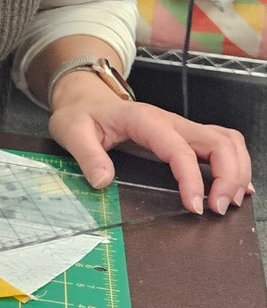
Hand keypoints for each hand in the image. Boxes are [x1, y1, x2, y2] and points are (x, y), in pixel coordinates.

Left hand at [48, 71, 252, 214]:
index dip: (193, 179)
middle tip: (219, 208)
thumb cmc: (80, 114)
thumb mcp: (71, 132)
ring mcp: (180, 128)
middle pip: (218, 142)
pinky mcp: (184, 135)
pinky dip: (235, 163)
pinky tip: (237, 185)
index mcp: (145, 121)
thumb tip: (103, 181)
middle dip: (229, 176)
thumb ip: (87, 155)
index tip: (195, 206)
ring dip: (237, 170)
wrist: (84, 98)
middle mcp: (170, 122)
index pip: (179, 150)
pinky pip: (221, 143)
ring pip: (226, 141)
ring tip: (231, 200)